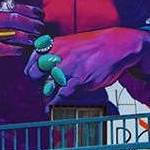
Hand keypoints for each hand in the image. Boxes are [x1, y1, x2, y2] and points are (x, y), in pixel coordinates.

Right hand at [0, 1, 44, 59]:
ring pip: (11, 33)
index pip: (14, 7)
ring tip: (34, 40)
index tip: (41, 14)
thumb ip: (9, 18)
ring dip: (26, 37)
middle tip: (41, 29)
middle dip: (31, 24)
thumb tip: (34, 19)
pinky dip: (15, 49)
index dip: (30, 10)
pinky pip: (4, 48)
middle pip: (14, 18)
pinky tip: (20, 51)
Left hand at [25, 27, 149, 102]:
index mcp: (55, 44)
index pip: (32, 60)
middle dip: (36, 84)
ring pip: (46, 86)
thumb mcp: (72, 42)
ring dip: (45, 95)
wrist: (117, 45)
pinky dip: (53, 103)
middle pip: (34, 74)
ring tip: (47, 100)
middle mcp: (58, 55)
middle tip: (42, 89)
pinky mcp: (77, 79)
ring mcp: (67, 67)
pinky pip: (59, 95)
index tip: (35, 78)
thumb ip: (58, 53)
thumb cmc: (96, 45)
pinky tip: (51, 108)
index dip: (32, 71)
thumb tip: (47, 67)